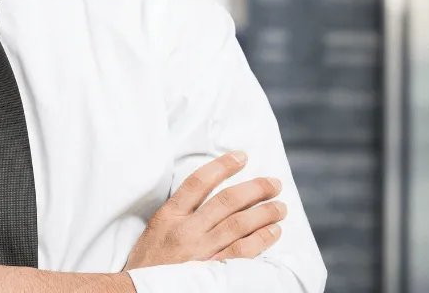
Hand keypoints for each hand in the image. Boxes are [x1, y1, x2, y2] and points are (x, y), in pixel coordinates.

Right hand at [123, 151, 286, 269]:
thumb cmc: (148, 264)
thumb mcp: (155, 230)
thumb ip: (178, 212)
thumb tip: (210, 192)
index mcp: (169, 217)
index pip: (199, 182)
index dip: (223, 165)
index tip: (242, 157)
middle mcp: (186, 231)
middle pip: (227, 201)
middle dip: (255, 189)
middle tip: (274, 184)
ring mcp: (200, 252)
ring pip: (239, 224)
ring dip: (264, 213)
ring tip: (280, 207)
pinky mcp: (211, 271)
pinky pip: (242, 252)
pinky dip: (261, 240)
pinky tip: (273, 232)